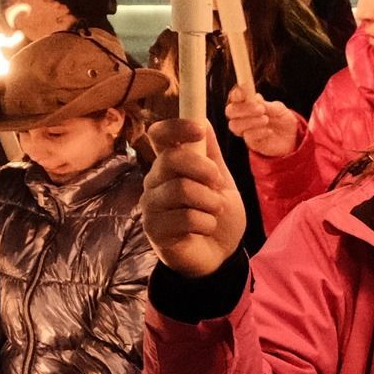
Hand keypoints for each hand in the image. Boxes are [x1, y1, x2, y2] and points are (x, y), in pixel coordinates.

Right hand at [140, 118, 249, 278]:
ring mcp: (151, 205)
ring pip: (181, 189)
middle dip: (204, 170)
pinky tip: (205, 228)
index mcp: (170, 164)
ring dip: (209, 202)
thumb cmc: (216, 215)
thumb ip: (211, 153)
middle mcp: (155, 180)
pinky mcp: (154, 229)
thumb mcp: (222, 180)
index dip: (177, 127)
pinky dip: (205, 223)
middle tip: (219, 185)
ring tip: (214, 211)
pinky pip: (183, 217)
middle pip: (172, 159)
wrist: (220, 255)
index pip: (159, 135)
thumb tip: (201, 118)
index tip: (199, 131)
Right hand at [224, 86, 302, 157]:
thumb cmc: (282, 118)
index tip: (243, 94)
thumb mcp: (278, 109)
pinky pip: (247, 137)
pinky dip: (258, 132)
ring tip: (266, 119)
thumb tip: (255, 97)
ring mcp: (245, 130)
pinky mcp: (251, 142)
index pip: (235, 98)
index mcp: (247, 104)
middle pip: (230, 111)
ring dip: (250, 121)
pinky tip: (269, 131)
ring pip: (235, 125)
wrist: (292, 136)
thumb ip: (266, 104)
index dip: (236, 95)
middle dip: (243, 109)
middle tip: (261, 109)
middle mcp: (242, 117)